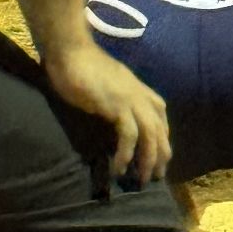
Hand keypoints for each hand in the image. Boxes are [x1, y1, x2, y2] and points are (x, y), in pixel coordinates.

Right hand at [45, 39, 170, 183]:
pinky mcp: (117, 105)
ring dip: (148, 160)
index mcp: (139, 89)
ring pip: (150, 135)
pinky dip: (126, 154)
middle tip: (156, 176)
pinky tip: (119, 168)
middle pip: (160, 129)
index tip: (159, 155)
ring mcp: (131, 99)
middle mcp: (140, 95)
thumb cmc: (81, 66)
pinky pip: (129, 135)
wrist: (70, 51)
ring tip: (142, 180)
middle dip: (160, 154)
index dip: (161, 137)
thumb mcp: (106, 85)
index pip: (160, 115)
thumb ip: (114, 99)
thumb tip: (112, 115)